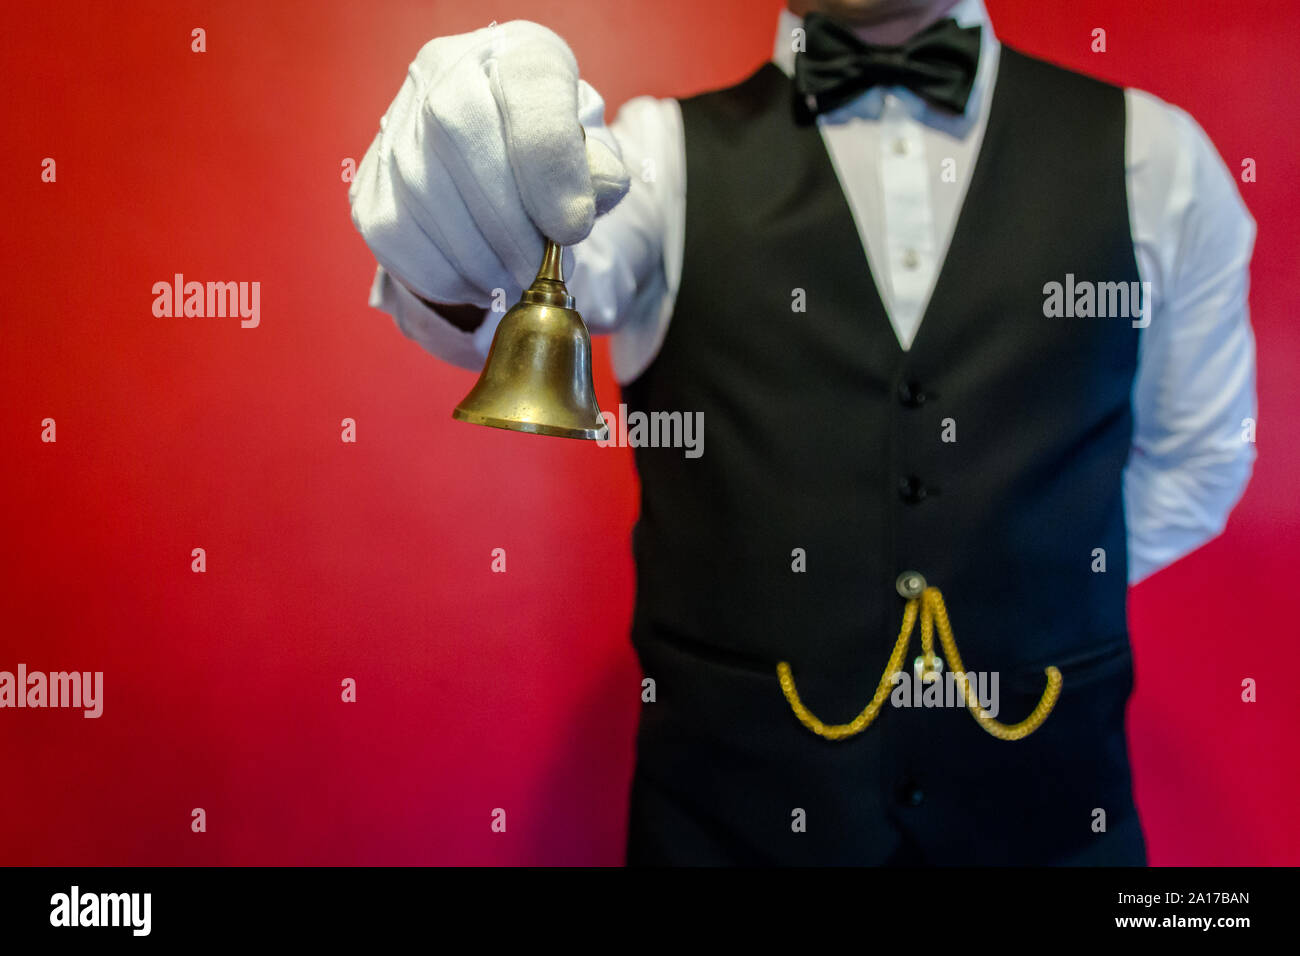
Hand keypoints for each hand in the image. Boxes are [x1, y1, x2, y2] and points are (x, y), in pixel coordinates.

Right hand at [349, 20, 631, 308]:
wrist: (494, 173)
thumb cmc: (548, 164)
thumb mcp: (589, 157)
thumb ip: (598, 174)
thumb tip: (583, 204)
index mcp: (514, 51)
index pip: (528, 83)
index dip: (549, 160)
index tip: (573, 228)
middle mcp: (443, 70)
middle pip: (460, 132)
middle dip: (508, 222)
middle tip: (538, 269)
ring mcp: (396, 124)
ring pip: (422, 190)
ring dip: (478, 256)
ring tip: (513, 278)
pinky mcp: (371, 184)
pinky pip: (396, 235)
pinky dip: (444, 274)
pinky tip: (478, 282)